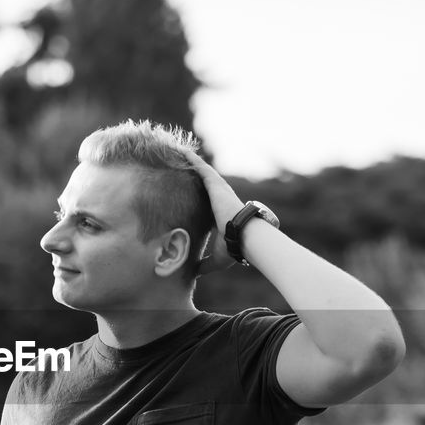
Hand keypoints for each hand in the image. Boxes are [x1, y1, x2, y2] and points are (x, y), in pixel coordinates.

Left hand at [186, 151, 244, 276]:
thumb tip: (194, 273)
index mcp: (222, 215)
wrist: (246, 236)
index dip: (199, 199)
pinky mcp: (215, 185)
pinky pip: (200, 167)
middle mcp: (221, 199)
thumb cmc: (235, 248)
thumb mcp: (217, 258)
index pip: (208, 204)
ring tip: (178, 153)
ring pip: (202, 172)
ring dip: (191, 163)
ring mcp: (219, 191)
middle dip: (194, 175)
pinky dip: (191, 159)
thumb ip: (204, 264)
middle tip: (181, 167)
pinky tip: (181, 151)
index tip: (189, 197)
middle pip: (205, 184)